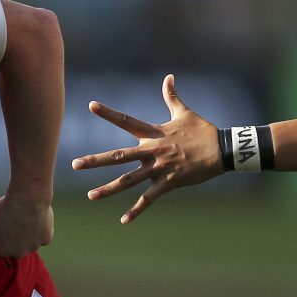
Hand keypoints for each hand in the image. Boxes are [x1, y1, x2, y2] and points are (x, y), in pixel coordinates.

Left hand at [0, 195, 53, 257]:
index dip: (2, 236)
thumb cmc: (6, 207)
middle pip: (17, 249)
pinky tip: (38, 218)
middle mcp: (18, 253)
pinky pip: (43, 237)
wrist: (27, 200)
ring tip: (28, 219)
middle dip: (16, 239)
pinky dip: (42, 229)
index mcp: (2, 250)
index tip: (3, 226)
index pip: (1, 247)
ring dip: (29, 235)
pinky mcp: (47, 240)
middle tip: (16, 224)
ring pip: (31, 243)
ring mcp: (33, 247)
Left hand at [70, 74, 222, 223]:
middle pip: (118, 156)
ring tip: (90, 196)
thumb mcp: (185, 112)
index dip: (109, 113)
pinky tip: (123, 220)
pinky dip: (136, 210)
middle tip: (74, 164)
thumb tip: (169, 77)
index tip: (91, 105)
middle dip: (95, 161)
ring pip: (129, 181)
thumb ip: (172, 96)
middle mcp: (152, 151)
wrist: (222, 150)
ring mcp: (159, 169)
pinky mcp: (168, 183)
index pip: (126, 121)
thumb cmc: (203, 131)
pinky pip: (148, 199)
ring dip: (108, 189)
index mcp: (153, 134)